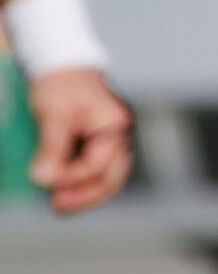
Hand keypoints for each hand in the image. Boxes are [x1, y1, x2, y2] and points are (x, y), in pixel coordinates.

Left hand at [26, 68, 133, 216]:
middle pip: (111, 179)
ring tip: (60, 206)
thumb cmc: (61, 85)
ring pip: (107, 179)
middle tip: (56, 206)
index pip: (96, 165)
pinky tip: (64, 190)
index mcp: (114, 127)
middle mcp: (118, 137)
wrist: (62, 67)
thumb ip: (52, 148)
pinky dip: (83, 185)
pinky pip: (97, 172)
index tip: (43, 182)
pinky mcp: (98, 146)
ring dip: (85, 195)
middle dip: (85, 197)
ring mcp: (111, 142)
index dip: (69, 178)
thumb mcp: (53, 114)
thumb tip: (44, 179)